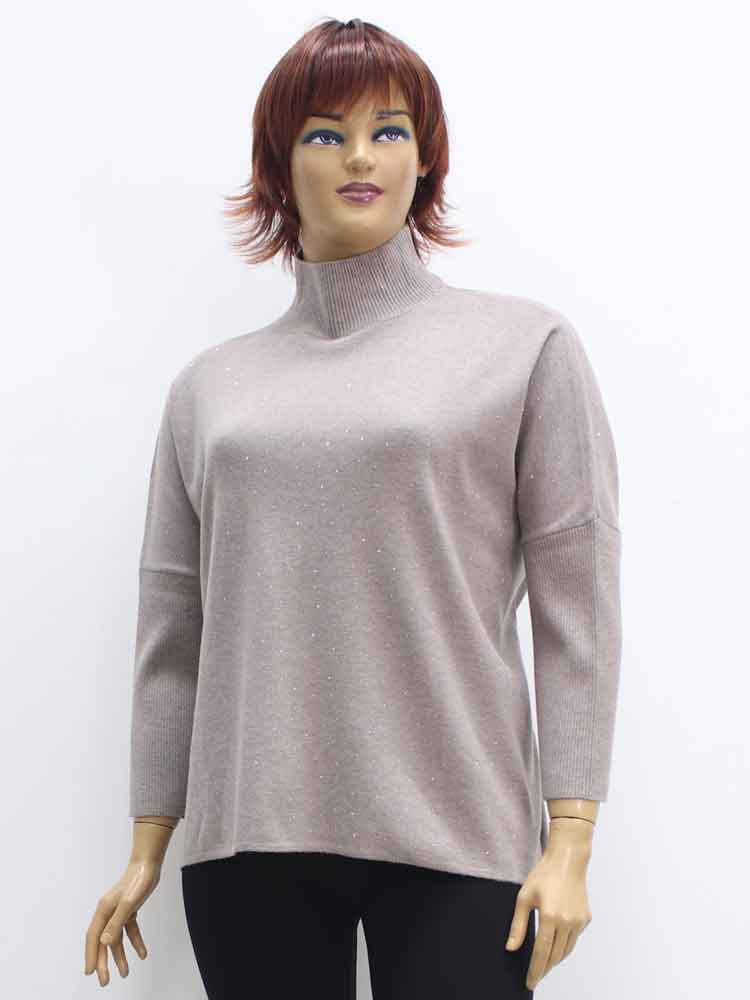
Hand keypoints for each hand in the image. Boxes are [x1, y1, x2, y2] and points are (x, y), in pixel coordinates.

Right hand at [84, 859, 160, 985]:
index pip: (94, 937)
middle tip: (105, 981)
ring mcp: (118, 911)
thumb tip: (104, 941)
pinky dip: (135, 942)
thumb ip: (116, 922)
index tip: (90, 972)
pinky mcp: (129, 910)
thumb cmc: (139, 880)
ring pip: (116, 938)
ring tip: (125, 973)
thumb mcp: (129, 903)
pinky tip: (142, 953)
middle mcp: (108, 912)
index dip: (91, 955)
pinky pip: (129, 930)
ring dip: (120, 956)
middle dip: (103, 962)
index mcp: (104, 910)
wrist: (149, 864)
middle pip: (103, 941)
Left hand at [505, 833, 591, 989]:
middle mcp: (567, 922)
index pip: (542, 953)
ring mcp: (579, 921)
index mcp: (550, 916)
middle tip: (535, 976)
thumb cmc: (544, 874)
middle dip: (544, 968)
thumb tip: (511, 947)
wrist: (568, 860)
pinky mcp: (586, 918)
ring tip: (544, 964)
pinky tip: (556, 942)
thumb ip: (518, 925)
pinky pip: (574, 938)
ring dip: (555, 959)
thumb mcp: (524, 897)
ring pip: (566, 950)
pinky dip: (565, 945)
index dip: (535, 970)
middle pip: (555, 955)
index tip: (530, 982)